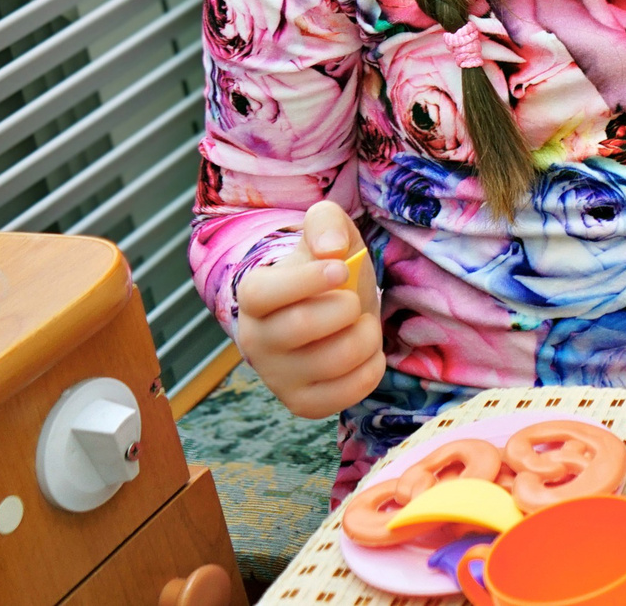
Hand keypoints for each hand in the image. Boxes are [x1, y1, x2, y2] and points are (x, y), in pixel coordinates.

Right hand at [233, 200, 383, 419]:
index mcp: (254, 296)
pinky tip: (366, 353)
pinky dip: (371, 368)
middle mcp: (257, 340)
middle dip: (346, 307)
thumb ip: (326, 222)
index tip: (340, 269)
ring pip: (334, 361)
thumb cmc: (327, 269)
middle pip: (302, 326)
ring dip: (366, 336)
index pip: (264, 294)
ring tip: (362, 324)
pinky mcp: (303, 403)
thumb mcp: (327, 232)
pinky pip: (346, 394)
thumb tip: (331, 249)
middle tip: (354, 300)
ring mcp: (277, 377)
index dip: (307, 280)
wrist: (328, 310)